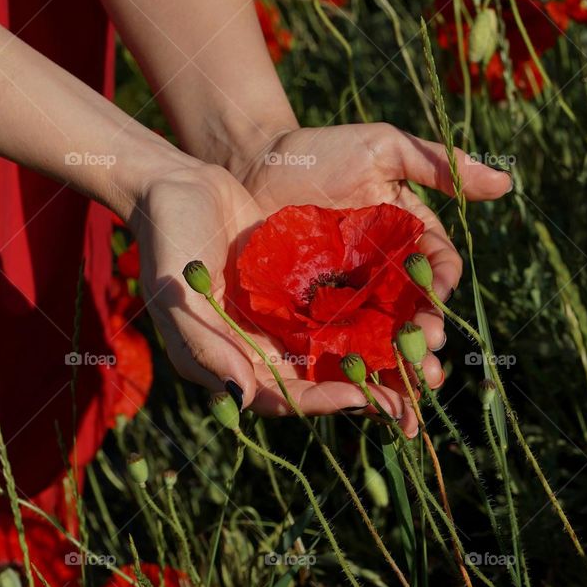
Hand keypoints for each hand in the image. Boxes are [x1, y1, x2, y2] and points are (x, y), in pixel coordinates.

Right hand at [129, 163, 419, 429]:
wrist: (178, 186)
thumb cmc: (167, 243)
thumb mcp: (177, 296)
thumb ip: (207, 347)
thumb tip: (242, 395)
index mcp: (231, 361)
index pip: (284, 396)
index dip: (324, 400)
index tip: (362, 397)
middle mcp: (262, 347)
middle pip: (321, 379)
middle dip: (366, 389)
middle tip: (412, 395)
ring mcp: (284, 316)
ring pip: (336, 345)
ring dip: (376, 353)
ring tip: (419, 352)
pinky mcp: (300, 285)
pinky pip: (340, 304)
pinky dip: (370, 311)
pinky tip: (406, 307)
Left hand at [234, 123, 511, 393]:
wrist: (255, 160)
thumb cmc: (323, 150)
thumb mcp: (385, 148)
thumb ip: (440, 164)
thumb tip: (506, 184)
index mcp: (408, 241)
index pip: (436, 273)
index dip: (441, 289)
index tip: (436, 301)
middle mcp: (384, 277)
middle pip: (414, 319)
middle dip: (425, 346)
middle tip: (428, 366)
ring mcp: (348, 299)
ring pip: (381, 342)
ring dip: (396, 375)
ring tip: (404, 402)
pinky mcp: (311, 314)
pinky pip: (335, 348)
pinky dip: (349, 375)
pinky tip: (357, 397)